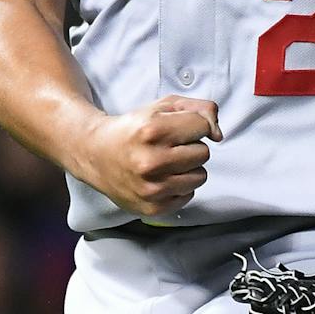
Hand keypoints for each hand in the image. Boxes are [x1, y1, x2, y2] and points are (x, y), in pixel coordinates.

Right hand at [74, 94, 221, 217]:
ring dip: (188, 168)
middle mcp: (152, 161)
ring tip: (167, 162)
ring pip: (200, 176)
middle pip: (204, 153)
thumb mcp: (163, 106)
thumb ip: (198, 109)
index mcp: (153, 130)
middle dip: (191, 147)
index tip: (179, 128)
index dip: (194, 125)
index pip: (204, 127)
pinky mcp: (153, 208)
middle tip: (170, 146)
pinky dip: (179, 187)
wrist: (96, 154)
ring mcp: (152, 188)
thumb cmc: (134, 129)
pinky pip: (189, 196)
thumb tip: (218, 134)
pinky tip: (161, 178)